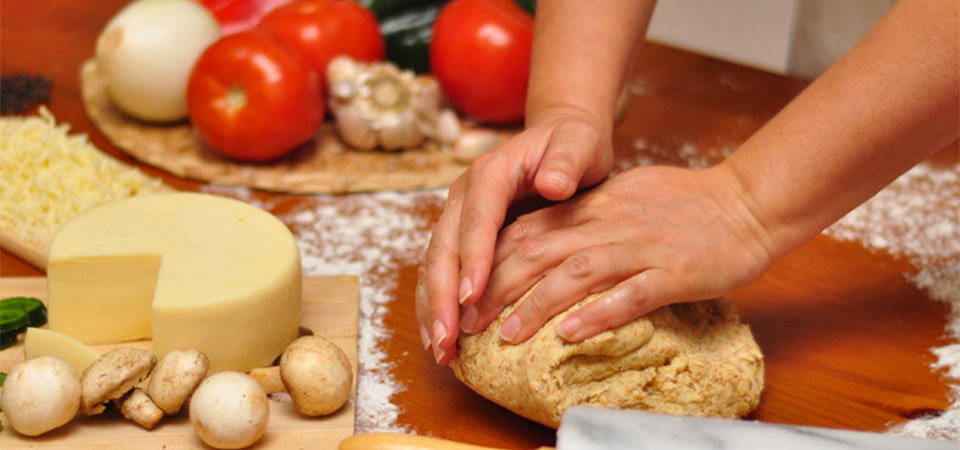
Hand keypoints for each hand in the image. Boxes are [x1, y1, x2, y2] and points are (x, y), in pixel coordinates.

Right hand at [416, 107, 613, 363]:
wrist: (561, 137)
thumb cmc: (574, 143)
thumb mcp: (580, 142)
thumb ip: (568, 160)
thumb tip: (554, 184)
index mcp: (491, 172)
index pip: (477, 218)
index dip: (472, 258)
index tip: (473, 296)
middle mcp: (465, 194)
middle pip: (444, 247)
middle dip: (443, 296)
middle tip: (448, 338)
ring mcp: (459, 215)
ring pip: (435, 265)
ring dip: (434, 309)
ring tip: (441, 351)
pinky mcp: (462, 235)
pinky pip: (443, 273)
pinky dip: (439, 306)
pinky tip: (444, 340)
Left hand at [458, 164, 774, 343]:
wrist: (745, 202)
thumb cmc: (683, 204)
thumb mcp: (622, 199)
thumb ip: (581, 216)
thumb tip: (540, 239)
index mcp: (592, 208)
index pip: (526, 231)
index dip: (489, 262)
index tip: (462, 291)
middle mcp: (607, 225)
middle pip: (538, 253)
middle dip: (497, 288)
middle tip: (468, 321)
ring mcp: (640, 248)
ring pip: (576, 274)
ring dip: (536, 305)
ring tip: (507, 335)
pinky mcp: (673, 272)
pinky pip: (631, 294)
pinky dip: (598, 314)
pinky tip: (571, 334)